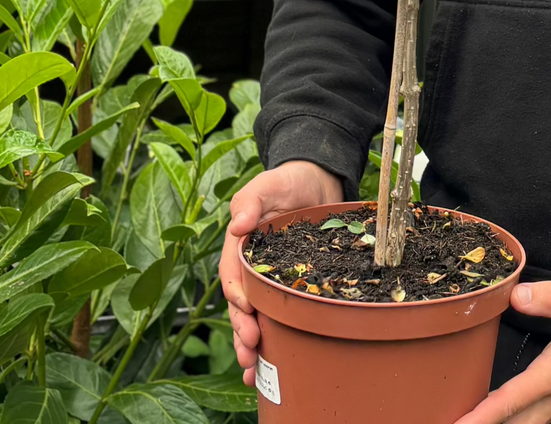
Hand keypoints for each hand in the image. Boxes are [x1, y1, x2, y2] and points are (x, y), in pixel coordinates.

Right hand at [221, 160, 344, 385]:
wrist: (317, 180)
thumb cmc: (287, 181)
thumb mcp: (267, 184)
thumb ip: (251, 201)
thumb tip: (238, 224)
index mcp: (240, 248)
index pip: (232, 277)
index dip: (237, 296)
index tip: (247, 310)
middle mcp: (252, 268)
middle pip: (241, 305)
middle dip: (242, 329)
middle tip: (251, 349)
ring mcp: (272, 279)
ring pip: (257, 316)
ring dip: (253, 343)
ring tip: (254, 369)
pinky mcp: (293, 284)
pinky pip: (283, 311)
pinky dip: (279, 336)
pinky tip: (279, 360)